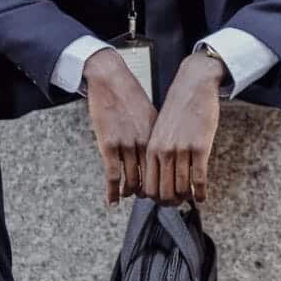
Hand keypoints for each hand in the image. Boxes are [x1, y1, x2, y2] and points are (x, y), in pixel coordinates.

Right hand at [83, 49, 157, 204]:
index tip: (172, 193)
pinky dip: (112, 192)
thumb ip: (156, 135)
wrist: (110, 79)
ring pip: (133, 181)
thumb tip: (163, 153)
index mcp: (157, 136)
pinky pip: (113, 175)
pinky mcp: (108, 144)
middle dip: (156, 194)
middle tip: (156, 202)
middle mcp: (145, 142)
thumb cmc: (131, 96)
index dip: (172, 184)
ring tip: (131, 196)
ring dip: (133, 193)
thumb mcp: (151, 116)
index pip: (168, 168)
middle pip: (153, 179)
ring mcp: (126, 144)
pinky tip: (112, 201)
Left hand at [143, 51, 224, 204]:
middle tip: (177, 203)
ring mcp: (182, 150)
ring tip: (190, 199)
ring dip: (186, 199)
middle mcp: (164, 151)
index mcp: (151, 147)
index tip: (162, 200)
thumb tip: (159, 174)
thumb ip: (158, 151)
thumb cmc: (178, 109)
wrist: (194, 85)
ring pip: (181, 188)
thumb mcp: (160, 130)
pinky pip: (199, 179)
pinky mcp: (200, 147)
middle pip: (163, 191)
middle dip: (170, 202)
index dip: (154, 198)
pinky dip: (201, 192)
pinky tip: (203, 196)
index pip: (147, 185)